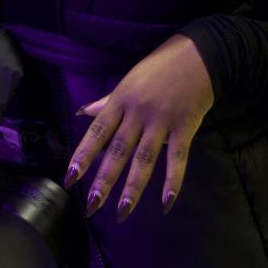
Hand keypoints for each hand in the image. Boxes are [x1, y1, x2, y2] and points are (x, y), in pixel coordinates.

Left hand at [64, 33, 214, 222]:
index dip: (83, 156)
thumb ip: (106, 102)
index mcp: (120, 101)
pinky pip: (177, 158)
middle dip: (103, 180)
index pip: (97, 133)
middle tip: (92, 205)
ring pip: (144, 159)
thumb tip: (82, 113)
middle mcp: (137, 113)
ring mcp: (161, 122)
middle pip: (117, 151)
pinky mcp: (185, 128)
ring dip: (133, 187)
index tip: (70, 178)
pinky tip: (167, 203)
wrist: (198, 55)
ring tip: (122, 211)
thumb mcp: (128, 81)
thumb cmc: (159, 68)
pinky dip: (172, 181)